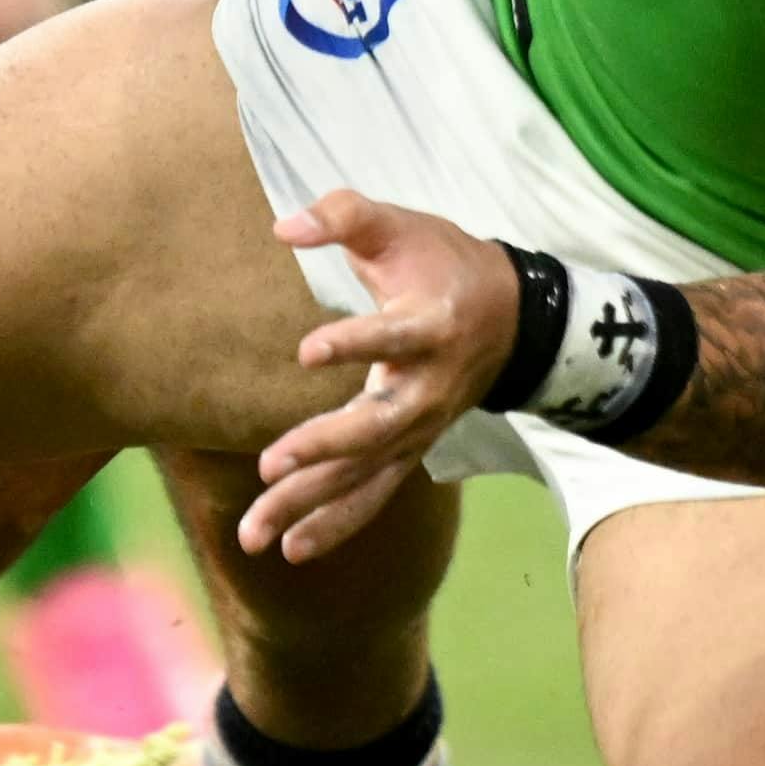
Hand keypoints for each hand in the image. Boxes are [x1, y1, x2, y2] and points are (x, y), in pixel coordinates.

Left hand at [238, 189, 516, 562]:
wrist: (509, 316)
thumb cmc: (440, 262)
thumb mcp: (400, 224)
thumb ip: (344, 216)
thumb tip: (284, 227)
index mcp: (431, 324)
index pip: (394, 336)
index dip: (355, 342)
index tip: (307, 349)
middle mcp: (429, 387)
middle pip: (378, 425)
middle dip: (324, 447)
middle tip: (269, 465)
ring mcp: (421, 427)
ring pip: (367, 474)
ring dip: (311, 503)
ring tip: (256, 532)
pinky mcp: (411, 450)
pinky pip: (373, 495)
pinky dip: (335, 523)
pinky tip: (291, 549)